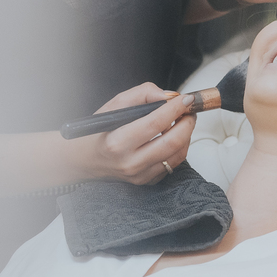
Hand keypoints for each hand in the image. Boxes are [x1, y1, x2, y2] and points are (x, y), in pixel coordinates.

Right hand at [68, 83, 194, 184]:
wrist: (87, 159)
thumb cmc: (100, 130)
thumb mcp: (114, 105)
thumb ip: (142, 94)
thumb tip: (169, 96)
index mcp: (117, 142)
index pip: (155, 123)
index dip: (175, 109)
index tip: (186, 99)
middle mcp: (129, 162)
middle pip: (172, 142)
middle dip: (187, 123)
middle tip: (189, 111)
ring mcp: (139, 175)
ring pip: (177, 155)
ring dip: (186, 135)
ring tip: (182, 121)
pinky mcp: (146, 181)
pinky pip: (172, 164)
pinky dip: (178, 148)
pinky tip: (171, 137)